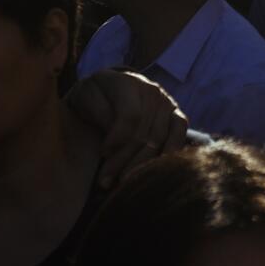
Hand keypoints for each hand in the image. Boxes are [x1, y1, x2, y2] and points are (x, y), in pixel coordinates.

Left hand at [64, 68, 190, 187]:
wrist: (109, 90)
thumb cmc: (93, 98)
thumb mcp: (86, 100)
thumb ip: (100, 116)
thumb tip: (113, 144)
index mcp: (127, 83)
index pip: (130, 115)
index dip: (117, 138)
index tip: (102, 154)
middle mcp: (151, 91)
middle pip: (143, 132)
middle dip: (124, 160)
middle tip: (105, 182)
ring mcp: (167, 103)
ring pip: (159, 140)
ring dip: (141, 165)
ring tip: (123, 182)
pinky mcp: (176, 116)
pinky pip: (178, 136)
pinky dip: (167, 155)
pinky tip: (152, 173)